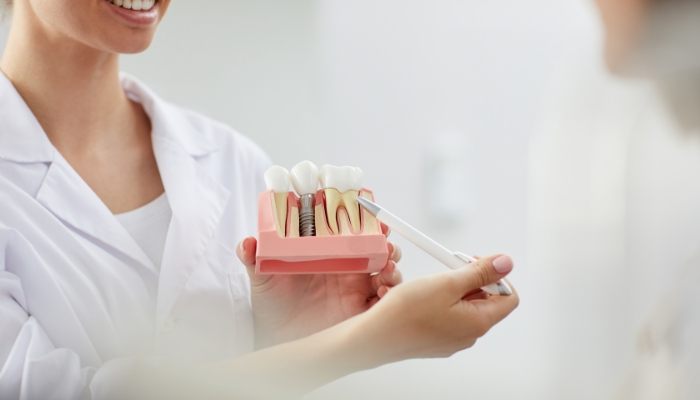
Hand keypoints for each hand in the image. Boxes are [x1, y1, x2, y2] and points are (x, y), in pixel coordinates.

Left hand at [236, 229, 402, 348]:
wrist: (276, 338)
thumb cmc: (271, 304)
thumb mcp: (261, 277)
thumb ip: (253, 258)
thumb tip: (247, 242)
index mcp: (329, 253)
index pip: (353, 230)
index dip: (366, 220)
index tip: (372, 212)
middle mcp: (347, 268)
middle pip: (377, 248)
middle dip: (386, 241)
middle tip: (385, 240)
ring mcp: (357, 288)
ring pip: (386, 270)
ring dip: (392, 264)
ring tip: (387, 266)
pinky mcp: (361, 310)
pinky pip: (384, 300)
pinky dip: (391, 293)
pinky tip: (383, 290)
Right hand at [350, 254, 518, 364]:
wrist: (375, 337)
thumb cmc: (407, 312)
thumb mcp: (447, 282)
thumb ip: (479, 272)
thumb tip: (506, 263)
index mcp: (478, 322)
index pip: (509, 297)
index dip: (497, 276)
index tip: (477, 263)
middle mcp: (469, 335)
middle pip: (487, 300)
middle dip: (474, 279)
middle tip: (452, 266)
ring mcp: (452, 339)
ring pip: (466, 307)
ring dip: (456, 288)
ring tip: (435, 281)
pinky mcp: (437, 340)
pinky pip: (450, 316)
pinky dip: (443, 301)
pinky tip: (424, 295)